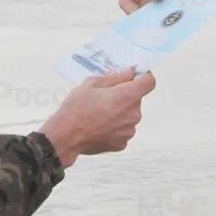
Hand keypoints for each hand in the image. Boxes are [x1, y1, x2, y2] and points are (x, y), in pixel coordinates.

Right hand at [39, 67, 156, 167]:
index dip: (143, 76)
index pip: (149, 82)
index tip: (133, 76)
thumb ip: (115, 77)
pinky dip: (115, 126)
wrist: (65, 137)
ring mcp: (129, 131)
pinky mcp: (122, 143)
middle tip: (104, 97)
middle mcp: (133, 114)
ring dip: (120, 112)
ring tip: (99, 114)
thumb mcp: (92, 83)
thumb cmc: (76, 108)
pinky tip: (99, 126)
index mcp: (127, 96)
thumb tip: (130, 72)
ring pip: (129, 115)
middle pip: (136, 99)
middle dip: (124, 95)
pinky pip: (123, 129)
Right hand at [118, 0, 186, 13]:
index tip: (147, 16)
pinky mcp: (166, 1)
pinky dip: (178, 1)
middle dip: (157, 8)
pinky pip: (171, 7)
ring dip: (170, 3)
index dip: (133, 11)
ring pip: (159, 10)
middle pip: (144, 10)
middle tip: (169, 3)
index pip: (126, 1)